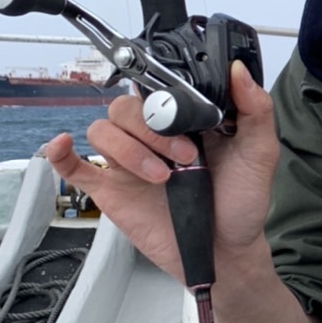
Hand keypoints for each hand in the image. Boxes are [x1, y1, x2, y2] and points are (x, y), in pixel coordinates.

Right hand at [44, 61, 279, 284]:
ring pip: (102, 131)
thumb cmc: (241, 201)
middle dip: (151, 129)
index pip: (156, 88)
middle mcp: (152, 137)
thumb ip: (255, 110)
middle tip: (184, 156)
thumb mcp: (260, 152)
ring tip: (160, 177)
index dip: (164, 96)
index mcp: (183, 120)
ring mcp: (129, 163)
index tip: (185, 114)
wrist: (228, 250)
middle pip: (125, 108)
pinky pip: (75, 167)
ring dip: (128, 149)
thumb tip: (239, 72)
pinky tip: (62, 146)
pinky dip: (61, 154)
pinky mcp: (113, 190)